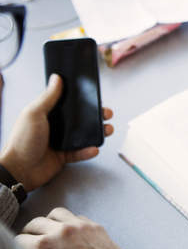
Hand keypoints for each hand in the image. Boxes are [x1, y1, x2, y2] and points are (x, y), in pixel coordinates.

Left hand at [0, 74, 113, 191]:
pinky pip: (81, 152)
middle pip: (81, 119)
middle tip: (106, 114)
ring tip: (107, 130)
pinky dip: (89, 151)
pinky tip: (94, 148)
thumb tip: (56, 78)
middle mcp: (56, 127)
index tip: (95, 97)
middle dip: (97, 116)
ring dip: (98, 132)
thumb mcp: (34, 114)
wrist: (19, 170)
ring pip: (85, 135)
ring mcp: (61, 141)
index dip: (84, 100)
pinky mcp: (64, 156)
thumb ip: (47, 97)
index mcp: (49, 114)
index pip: (70, 104)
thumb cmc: (22, 141)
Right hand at [16, 207, 129, 248]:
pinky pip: (77, 217)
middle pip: (36, 223)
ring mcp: (80, 226)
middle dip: (30, 232)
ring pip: (57, 213)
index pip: (21, 240)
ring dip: (50, 221)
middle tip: (30, 238)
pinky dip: (70, 222)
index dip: (19, 246)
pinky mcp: (95, 226)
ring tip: (49, 229)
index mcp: (44, 247)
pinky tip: (70, 231)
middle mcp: (61, 231)